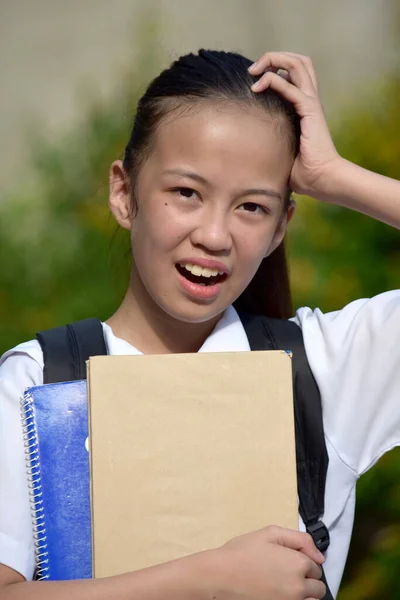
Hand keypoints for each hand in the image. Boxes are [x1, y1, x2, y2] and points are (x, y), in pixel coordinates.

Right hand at [201, 525, 325, 599]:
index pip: (316, 566)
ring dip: (304, 594)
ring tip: (284, 587)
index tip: (287, 561)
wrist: (220, 576)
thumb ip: (300, 539)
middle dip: (306, 580)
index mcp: (298, 563)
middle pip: (318, 587)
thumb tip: (320, 557)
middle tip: (286, 575)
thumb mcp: (270, 533)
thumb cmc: (242, 552)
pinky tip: (282, 595)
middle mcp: (299, 587)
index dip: (303, 562)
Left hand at [249, 51, 341, 200]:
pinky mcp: (310, 111)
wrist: (322, 180)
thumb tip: (247, 150)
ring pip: (297, 64)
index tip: (253, 81)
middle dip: (274, 57)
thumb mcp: (281, 151)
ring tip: (254, 72)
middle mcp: (310, 100)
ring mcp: (311, 104)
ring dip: (274, 60)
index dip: (275, 68)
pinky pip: (291, 87)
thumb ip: (270, 142)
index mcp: (305, 107)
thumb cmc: (304, 173)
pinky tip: (257, 87)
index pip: (294, 73)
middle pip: (299, 61)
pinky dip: (273, 80)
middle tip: (253, 70)